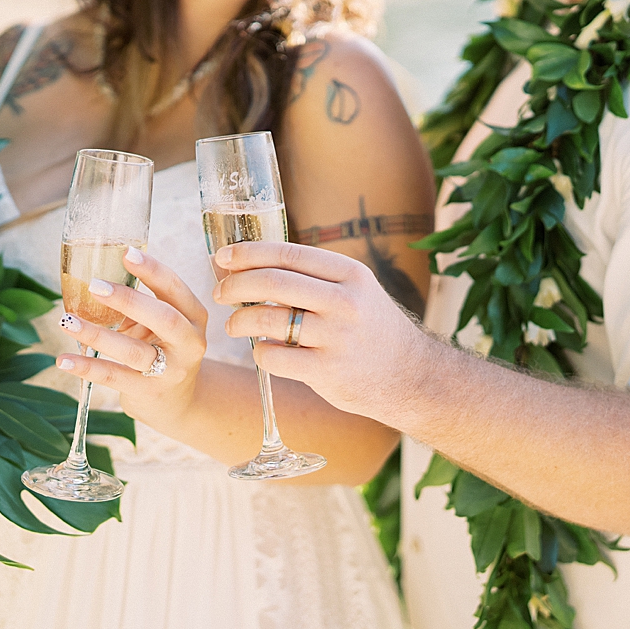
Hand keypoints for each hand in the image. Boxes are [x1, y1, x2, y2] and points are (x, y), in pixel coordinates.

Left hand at [55, 246, 207, 431]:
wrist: (178, 402)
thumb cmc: (163, 350)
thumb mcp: (163, 325)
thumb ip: (142, 302)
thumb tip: (97, 272)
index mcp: (193, 316)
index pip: (175, 289)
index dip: (152, 270)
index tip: (126, 253)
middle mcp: (189, 343)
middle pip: (163, 318)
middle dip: (128, 300)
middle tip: (94, 285)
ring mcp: (171, 370)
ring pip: (133, 351)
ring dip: (97, 334)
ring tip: (67, 321)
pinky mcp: (149, 392)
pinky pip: (114, 377)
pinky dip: (87, 367)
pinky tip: (64, 359)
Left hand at [213, 241, 426, 421]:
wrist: (410, 375)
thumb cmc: (369, 327)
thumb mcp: (354, 290)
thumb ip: (310, 277)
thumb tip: (247, 264)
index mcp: (350, 273)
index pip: (287, 253)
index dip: (248, 253)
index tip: (222, 257)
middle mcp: (345, 302)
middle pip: (272, 283)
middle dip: (235, 285)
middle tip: (219, 292)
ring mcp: (337, 338)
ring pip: (268, 320)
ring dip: (240, 320)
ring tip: (233, 325)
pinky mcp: (328, 372)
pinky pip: (275, 357)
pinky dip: (259, 352)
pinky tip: (261, 351)